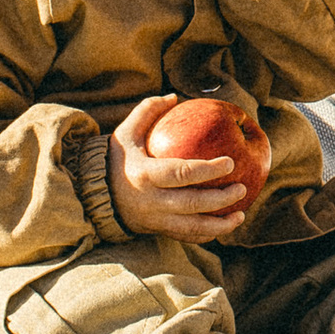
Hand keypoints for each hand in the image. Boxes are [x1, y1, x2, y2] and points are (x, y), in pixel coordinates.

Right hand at [107, 94, 256, 240]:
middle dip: (220, 199)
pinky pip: (186, 237)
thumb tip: (174, 96)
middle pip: (192, 204)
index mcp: (145, 175)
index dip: (208, 170)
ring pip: (192, 228)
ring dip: (219, 224)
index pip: (182, 173)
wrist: (92, 197)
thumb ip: (147, 111)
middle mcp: (151, 201)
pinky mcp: (157, 230)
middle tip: (242, 188)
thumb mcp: (124, 133)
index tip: (230, 162)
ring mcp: (155, 219)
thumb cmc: (115, 160)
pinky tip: (224, 225)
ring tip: (240, 214)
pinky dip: (206, 234)